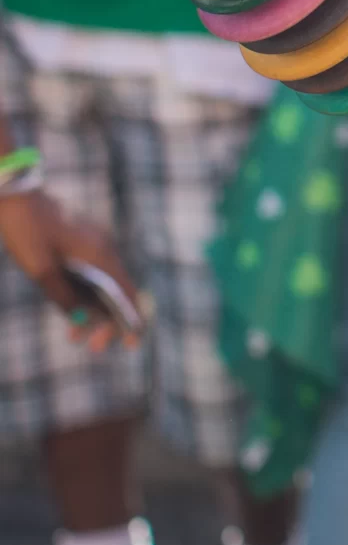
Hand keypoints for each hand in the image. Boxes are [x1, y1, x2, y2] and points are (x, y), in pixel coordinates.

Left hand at [0, 189, 142, 350]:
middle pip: (117, 292)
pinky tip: (71, 312)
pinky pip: (93, 274)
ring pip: (103, 284)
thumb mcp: (42, 270)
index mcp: (101, 255)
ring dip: (93, 312)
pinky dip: (86, 295)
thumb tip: (81, 322)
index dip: (133, 319)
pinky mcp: (83, 242)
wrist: (16, 196)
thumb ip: (63, 297)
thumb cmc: (28, 232)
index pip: (127, 293)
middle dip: (107, 323)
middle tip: (93, 348)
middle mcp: (104, 249)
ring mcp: (94, 244)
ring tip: (74, 338)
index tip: (132, 343)